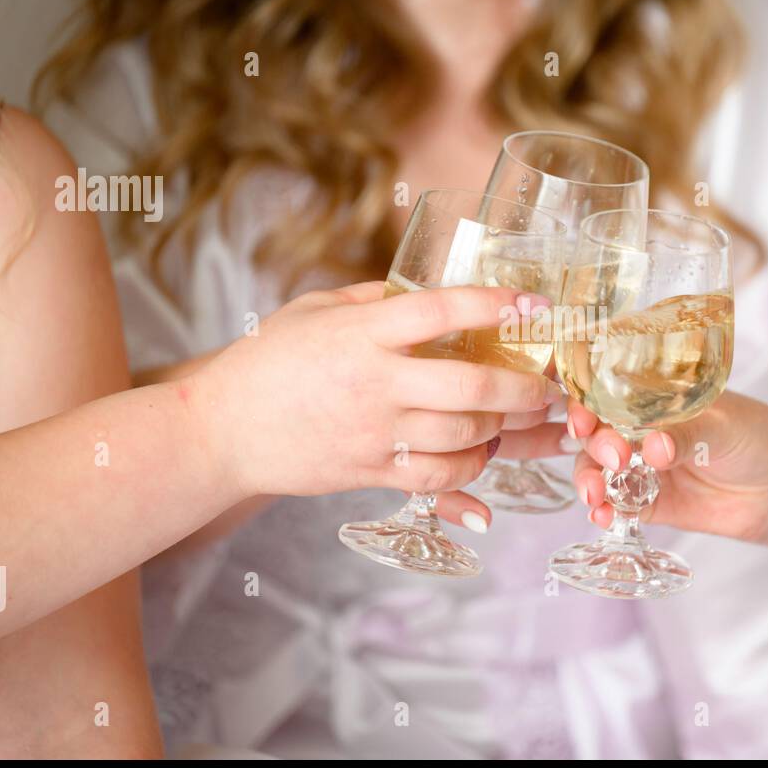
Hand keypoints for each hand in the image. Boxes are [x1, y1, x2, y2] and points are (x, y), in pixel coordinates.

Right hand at [187, 283, 561, 520]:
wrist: (220, 430)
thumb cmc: (267, 362)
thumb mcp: (314, 312)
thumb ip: (373, 301)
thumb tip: (428, 291)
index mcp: (360, 335)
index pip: (440, 311)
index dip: (492, 305)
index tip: (531, 304)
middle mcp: (374, 385)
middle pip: (469, 388)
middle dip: (522, 388)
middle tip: (547, 384)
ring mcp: (375, 433)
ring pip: (463, 437)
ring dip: (504, 428)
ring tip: (522, 415)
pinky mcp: (370, 471)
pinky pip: (438, 477)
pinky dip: (472, 469)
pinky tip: (483, 452)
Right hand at [567, 391, 767, 543]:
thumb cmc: (761, 438)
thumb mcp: (725, 426)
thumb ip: (687, 435)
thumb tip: (652, 447)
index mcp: (654, 397)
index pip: (607, 394)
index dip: (588, 405)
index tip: (585, 420)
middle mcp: (641, 430)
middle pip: (597, 434)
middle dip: (594, 446)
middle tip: (613, 459)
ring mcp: (643, 467)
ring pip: (599, 471)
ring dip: (590, 482)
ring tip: (595, 496)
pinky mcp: (650, 503)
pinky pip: (618, 506)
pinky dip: (606, 512)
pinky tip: (603, 517)